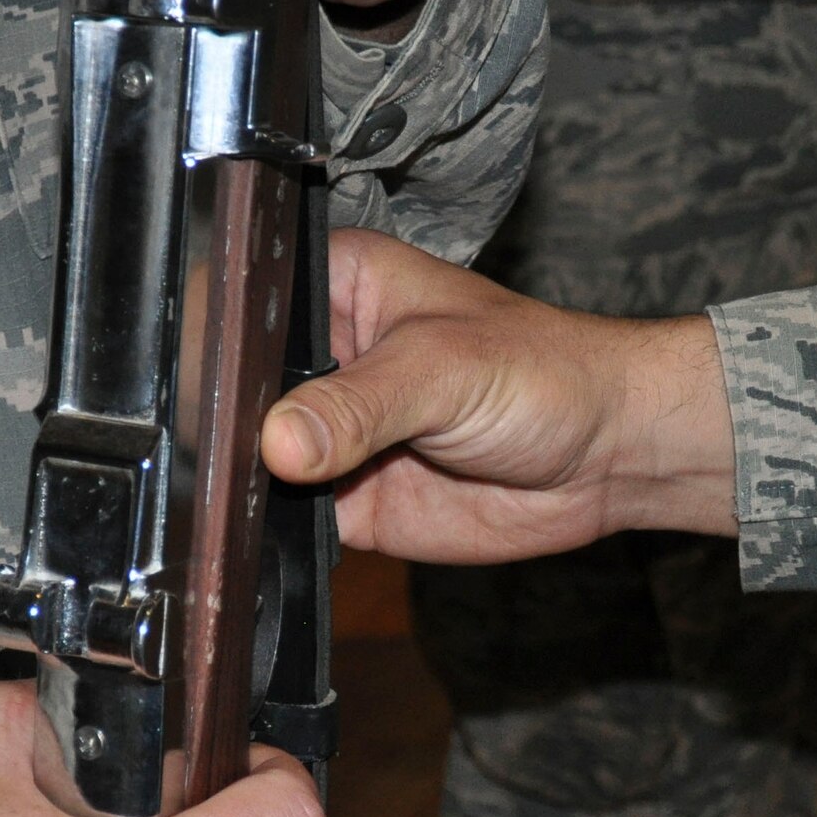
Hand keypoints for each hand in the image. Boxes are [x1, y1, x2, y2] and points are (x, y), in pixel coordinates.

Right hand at [261, 230, 736, 564]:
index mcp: (334, 286)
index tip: (210, 386)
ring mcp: (326, 433)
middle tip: (242, 449)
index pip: (244, 306)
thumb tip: (278, 443)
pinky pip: (286, 519)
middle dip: (228, 422)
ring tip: (263, 487)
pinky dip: (278, 530)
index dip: (217, 343)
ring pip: (253, 460)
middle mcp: (321, 358)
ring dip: (249, 482)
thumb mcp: (444, 369)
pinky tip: (283, 524)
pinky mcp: (342, 500)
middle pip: (235, 389)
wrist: (607, 457)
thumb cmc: (545, 372)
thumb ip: (358, 405)